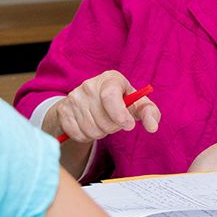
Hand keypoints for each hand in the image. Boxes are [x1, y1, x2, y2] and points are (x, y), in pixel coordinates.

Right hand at [44, 70, 159, 143]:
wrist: (92, 102)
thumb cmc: (121, 102)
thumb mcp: (137, 104)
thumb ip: (150, 113)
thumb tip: (153, 127)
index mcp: (111, 78)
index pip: (110, 96)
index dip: (120, 114)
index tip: (128, 125)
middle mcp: (89, 85)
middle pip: (103, 120)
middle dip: (113, 127)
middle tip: (115, 121)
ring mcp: (74, 97)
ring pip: (91, 130)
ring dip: (101, 133)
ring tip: (103, 122)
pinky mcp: (63, 111)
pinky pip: (78, 135)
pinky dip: (87, 137)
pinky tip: (90, 126)